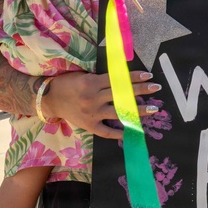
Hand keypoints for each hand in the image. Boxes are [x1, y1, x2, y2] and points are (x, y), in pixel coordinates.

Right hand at [42, 71, 162, 139]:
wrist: (50, 99)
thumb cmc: (67, 83)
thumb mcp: (84, 75)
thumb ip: (101, 78)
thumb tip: (123, 79)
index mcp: (92, 82)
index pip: (118, 80)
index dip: (134, 78)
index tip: (149, 76)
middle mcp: (93, 98)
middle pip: (121, 94)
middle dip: (141, 91)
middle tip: (157, 88)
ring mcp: (92, 113)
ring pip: (118, 112)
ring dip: (137, 110)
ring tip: (152, 109)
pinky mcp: (89, 126)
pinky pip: (106, 131)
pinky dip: (119, 132)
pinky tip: (131, 131)